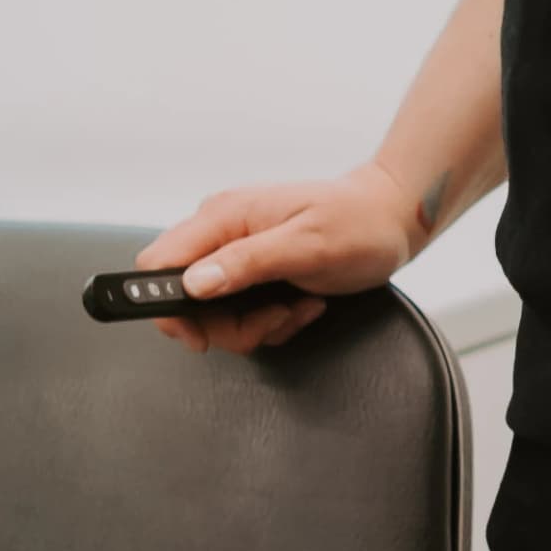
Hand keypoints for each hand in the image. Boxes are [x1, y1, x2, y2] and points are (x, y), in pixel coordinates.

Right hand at [129, 157, 425, 356]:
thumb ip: (248, 263)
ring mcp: (236, 254)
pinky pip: (242, 314)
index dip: (167, 306)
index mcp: (223, 216)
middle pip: (185, 300)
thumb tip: (195, 284)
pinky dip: (272, 320)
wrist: (391, 218)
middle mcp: (221, 233)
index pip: (159, 263)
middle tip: (273, 318)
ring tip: (297, 306)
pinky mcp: (253, 272)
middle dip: (228, 325)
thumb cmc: (358, 223)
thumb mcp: (307, 245)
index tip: (202, 333)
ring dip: (258, 325)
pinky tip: (301, 303)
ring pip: (215, 315)